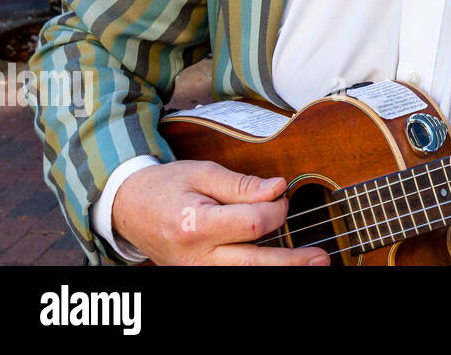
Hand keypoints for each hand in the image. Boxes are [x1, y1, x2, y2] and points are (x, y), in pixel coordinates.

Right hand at [112, 160, 328, 264]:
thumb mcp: (202, 173)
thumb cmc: (167, 187)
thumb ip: (240, 185)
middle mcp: (195, 258)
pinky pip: (234, 277)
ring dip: (280, 271)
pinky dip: (258, 271)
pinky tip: (283, 267)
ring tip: (312, 266)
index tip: (282, 196)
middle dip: (291, 261)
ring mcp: (196, 273)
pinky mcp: (199, 277)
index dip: (276, 210)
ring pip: (246, 276)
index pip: (252, 224)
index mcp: (195, 225)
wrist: (128, 210)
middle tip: (321, 258)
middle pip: (253, 263)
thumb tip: (278, 189)